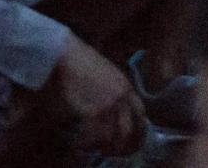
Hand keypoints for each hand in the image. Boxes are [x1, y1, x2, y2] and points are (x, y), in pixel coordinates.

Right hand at [54, 37, 142, 154]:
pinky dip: (87, 144)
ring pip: (112, 138)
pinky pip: (94, 136)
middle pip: (129, 131)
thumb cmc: (81, 62)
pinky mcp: (93, 111)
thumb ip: (113, 91)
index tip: (132, 143)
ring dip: (103, 147)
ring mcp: (109, 105)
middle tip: (111, 153)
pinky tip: (80, 144)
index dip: (138, 132)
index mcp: (126, 87)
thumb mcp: (106, 74)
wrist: (66, 55)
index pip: (141, 115)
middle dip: (121, 147)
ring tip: (92, 149)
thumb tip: (111, 111)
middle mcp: (122, 97)